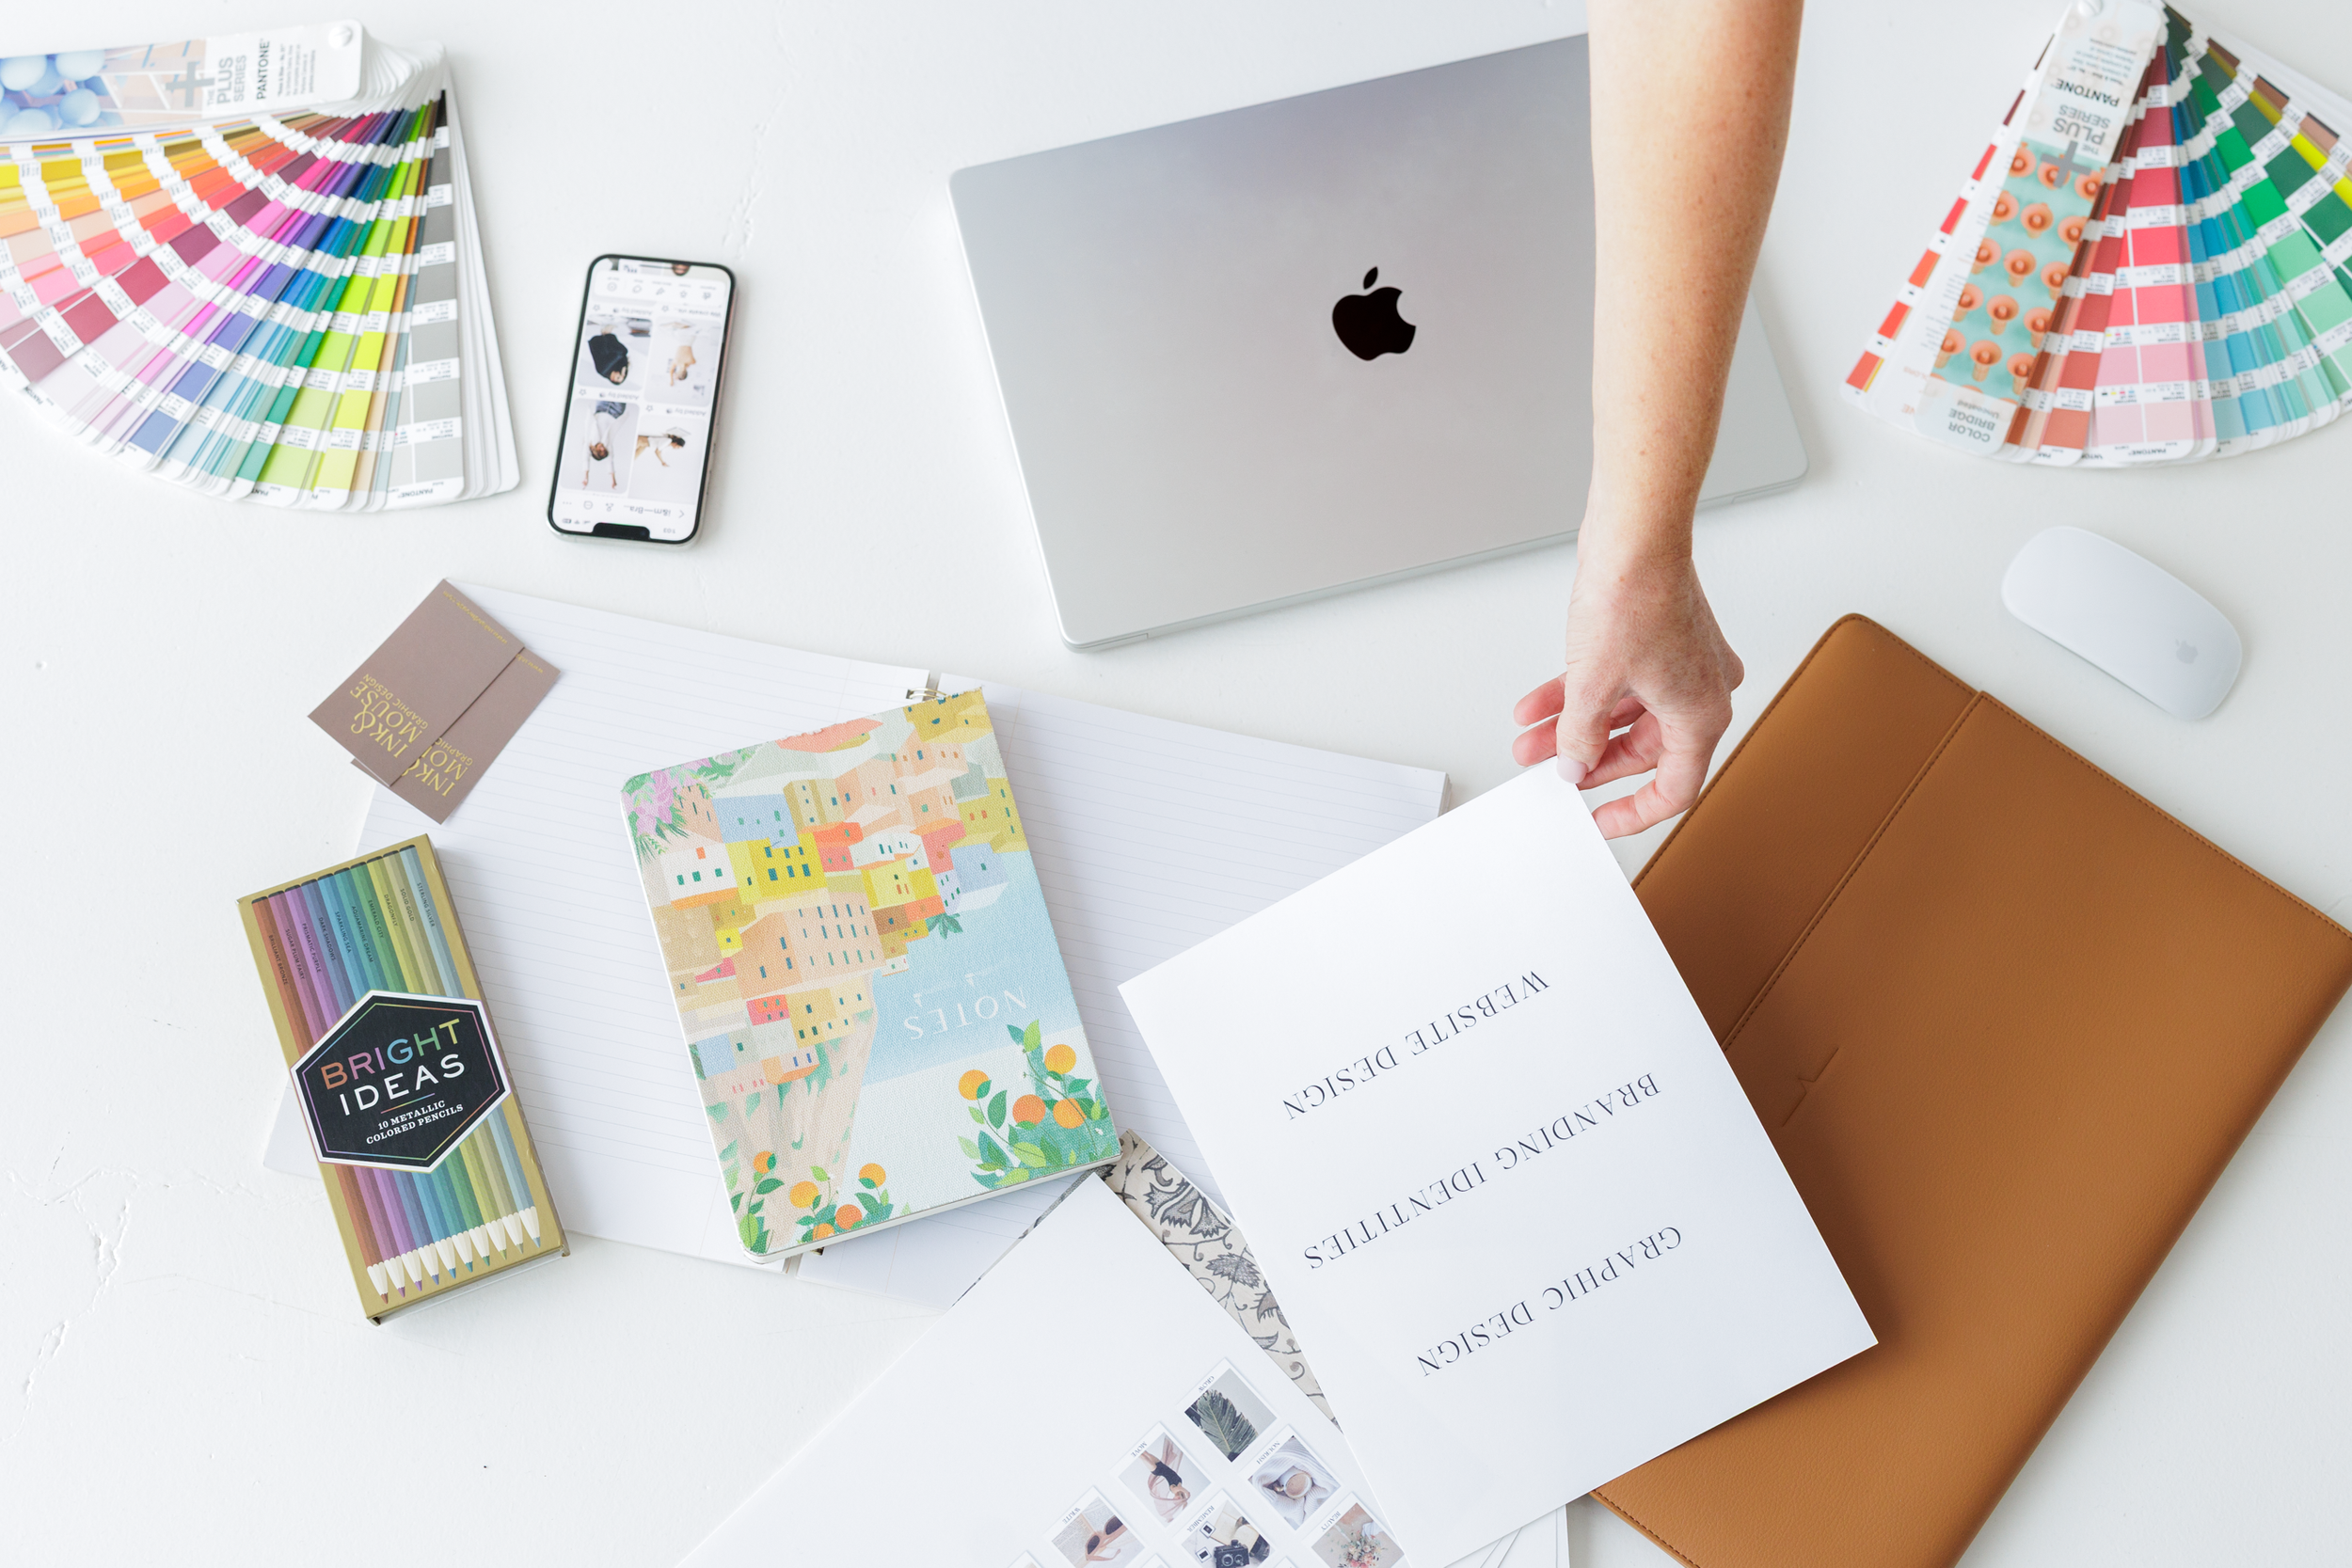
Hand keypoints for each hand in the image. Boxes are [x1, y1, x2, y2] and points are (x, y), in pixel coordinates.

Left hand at [1511, 538, 1742, 838]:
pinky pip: (1617, 684)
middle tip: (1547, 773)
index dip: (1633, 813)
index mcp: (1702, 713)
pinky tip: (1537, 706)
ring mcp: (1680, 666)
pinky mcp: (1657, 643)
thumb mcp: (1594, 684)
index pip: (1674, 789)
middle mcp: (1700, 692)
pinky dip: (1579, 695)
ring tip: (1529, 740)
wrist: (1635, 534)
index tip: (1600, 822)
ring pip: (1621, 716)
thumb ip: (1580, 737)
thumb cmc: (1635, 595)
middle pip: (1640, 751)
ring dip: (1573, 728)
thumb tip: (1574, 766)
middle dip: (1584, 760)